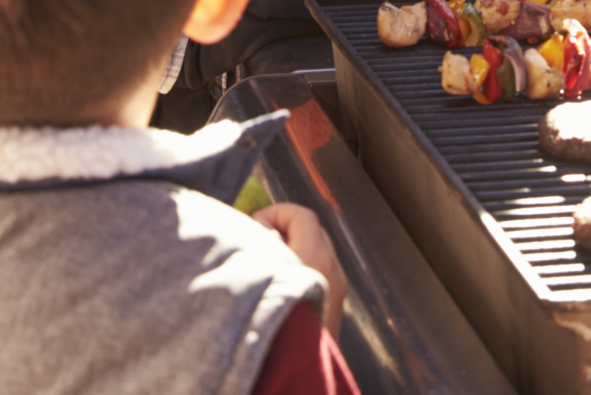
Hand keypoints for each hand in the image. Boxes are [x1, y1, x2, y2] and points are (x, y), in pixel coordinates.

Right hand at [253, 202, 346, 337]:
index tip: (253, 225)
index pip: (302, 215)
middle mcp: (333, 271)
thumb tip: (254, 231)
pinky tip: (275, 286)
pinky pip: (317, 271)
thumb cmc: (279, 332)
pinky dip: (298, 267)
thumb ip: (259, 251)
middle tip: (255, 244)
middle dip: (281, 229)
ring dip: (289, 249)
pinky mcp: (334, 307)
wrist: (302, 381)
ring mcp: (337, 290)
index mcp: (317, 260)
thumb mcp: (261, 283)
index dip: (275, 213)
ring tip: (263, 266)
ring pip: (315, 250)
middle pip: (310, 229)